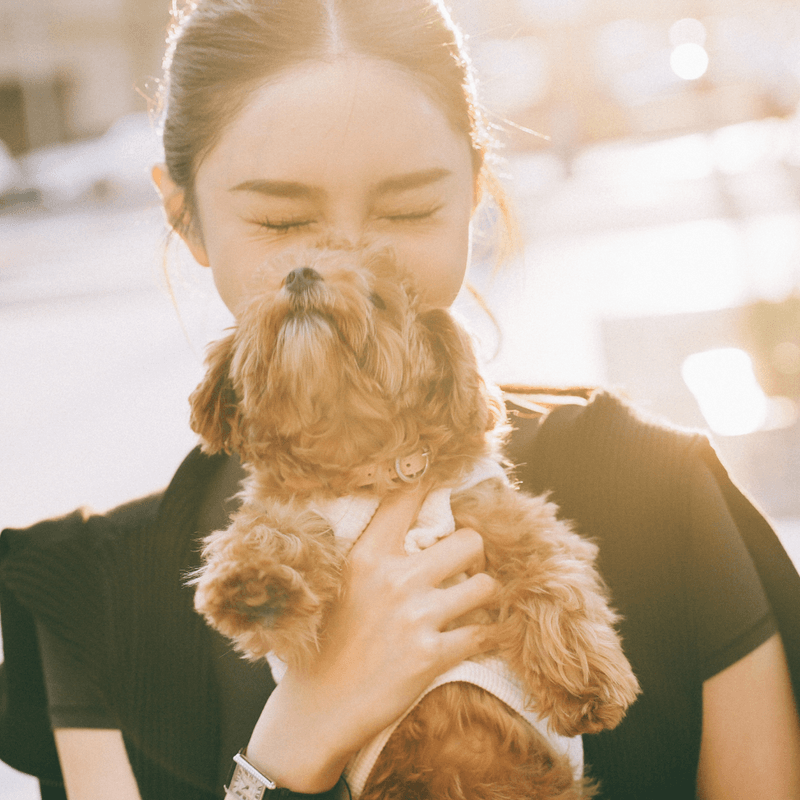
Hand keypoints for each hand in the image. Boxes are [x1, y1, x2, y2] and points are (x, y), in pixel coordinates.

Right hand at [244, 482, 499, 791]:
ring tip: (469, 605)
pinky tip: (473, 638)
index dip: (430, 482)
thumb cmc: (328, 642)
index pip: (405, 499)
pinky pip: (483, 633)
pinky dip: (484, 637)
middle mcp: (394, 579)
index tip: (444, 480)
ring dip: (481, 597)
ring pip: (484, 586)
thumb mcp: (341, 583)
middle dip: (473, 554)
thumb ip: (377, 554)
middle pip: (468, 540)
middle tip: (465, 567)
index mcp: (367, 556)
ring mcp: (415, 617)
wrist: (319, 706)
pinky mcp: (431, 656)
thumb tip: (415, 528)